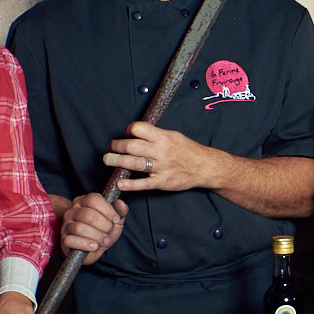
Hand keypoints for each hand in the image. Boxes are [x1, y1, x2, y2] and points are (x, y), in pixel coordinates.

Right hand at [59, 192, 127, 263]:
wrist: (93, 249)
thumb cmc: (103, 231)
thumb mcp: (115, 221)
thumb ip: (120, 211)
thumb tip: (120, 203)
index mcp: (84, 201)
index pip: (93, 199)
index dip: (107, 210)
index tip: (116, 219)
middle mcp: (72, 211)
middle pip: (88, 214)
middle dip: (104, 225)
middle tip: (109, 232)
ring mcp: (66, 225)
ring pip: (80, 228)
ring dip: (96, 236)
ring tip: (103, 240)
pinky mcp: (64, 239)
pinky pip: (71, 240)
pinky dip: (85, 244)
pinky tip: (94, 246)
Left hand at [104, 121, 219, 193]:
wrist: (205, 166)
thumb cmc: (188, 151)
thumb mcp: (174, 136)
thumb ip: (156, 134)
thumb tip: (136, 132)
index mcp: (163, 137)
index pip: (139, 129)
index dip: (128, 130)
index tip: (125, 134)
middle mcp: (161, 151)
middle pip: (132, 146)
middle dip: (117, 146)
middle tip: (111, 147)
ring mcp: (161, 167)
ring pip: (135, 163)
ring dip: (117, 161)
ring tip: (108, 160)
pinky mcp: (162, 182)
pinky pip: (144, 183)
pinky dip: (131, 184)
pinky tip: (120, 183)